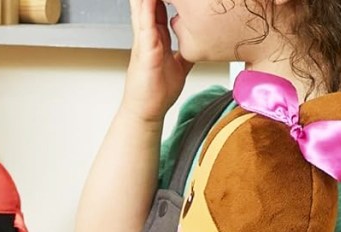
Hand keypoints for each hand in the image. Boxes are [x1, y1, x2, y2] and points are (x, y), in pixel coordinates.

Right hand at [122, 0, 193, 122]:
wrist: (146, 111)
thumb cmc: (157, 92)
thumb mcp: (178, 65)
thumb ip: (184, 51)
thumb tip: (196, 44)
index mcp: (154, 38)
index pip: (158, 8)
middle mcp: (146, 36)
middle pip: (147, 4)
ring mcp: (144, 42)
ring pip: (143, 9)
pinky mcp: (145, 50)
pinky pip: (145, 24)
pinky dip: (147, 8)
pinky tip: (149, 0)